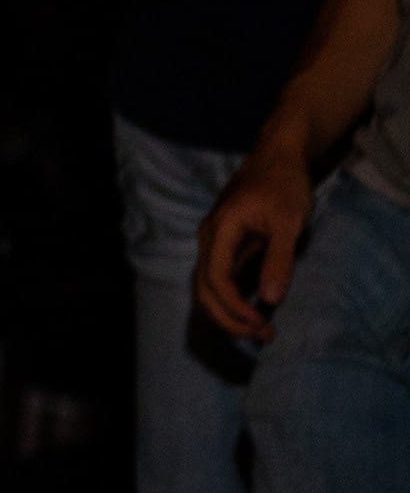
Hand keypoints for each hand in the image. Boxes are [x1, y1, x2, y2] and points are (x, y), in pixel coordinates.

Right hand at [195, 134, 312, 342]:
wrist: (278, 156)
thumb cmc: (284, 184)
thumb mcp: (289, 221)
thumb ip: (279, 259)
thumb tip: (271, 299)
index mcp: (221, 230)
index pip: (216, 280)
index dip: (234, 308)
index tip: (261, 323)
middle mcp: (209, 238)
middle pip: (204, 289)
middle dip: (229, 318)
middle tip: (263, 336)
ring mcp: (215, 241)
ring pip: (208, 287)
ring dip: (229, 312)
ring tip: (260, 329)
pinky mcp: (225, 245)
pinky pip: (220, 279)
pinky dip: (233, 300)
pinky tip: (255, 310)